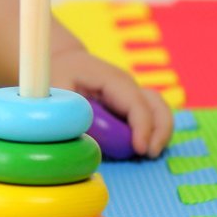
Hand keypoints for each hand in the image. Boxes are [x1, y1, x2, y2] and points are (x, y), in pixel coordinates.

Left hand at [50, 49, 174, 157]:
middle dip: (160, 131)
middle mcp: (128, 87)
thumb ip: (69, 112)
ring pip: (158, 112)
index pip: (136, 103)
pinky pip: (149, 118)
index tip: (140, 149)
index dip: (142, 127)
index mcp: (112, 80)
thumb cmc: (58, 73)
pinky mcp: (129, 106)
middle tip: (150, 154)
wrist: (63, 62)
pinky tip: (140, 149)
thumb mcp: (56, 89)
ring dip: (159, 134)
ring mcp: (131, 95)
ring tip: (148, 154)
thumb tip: (83, 137)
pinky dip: (150, 134)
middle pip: (157, 106)